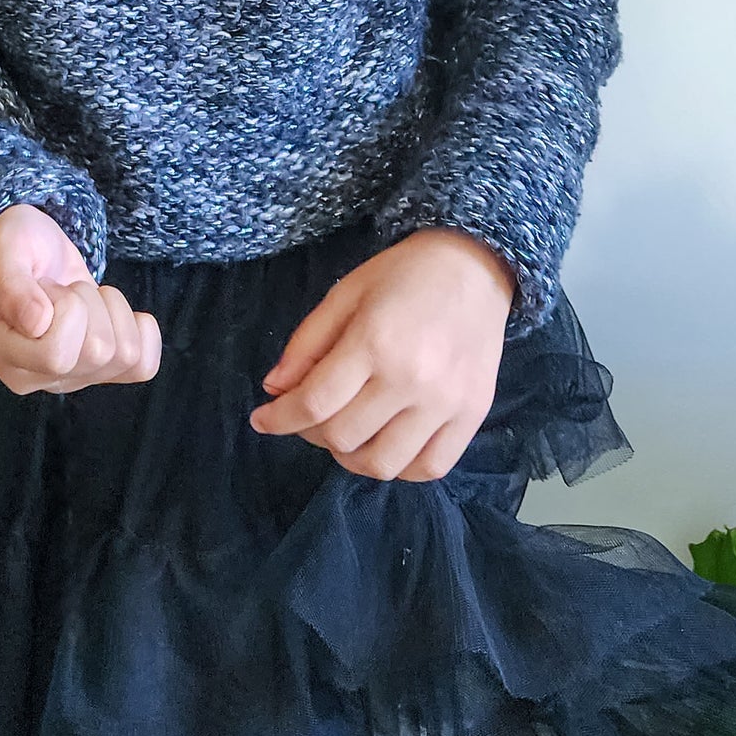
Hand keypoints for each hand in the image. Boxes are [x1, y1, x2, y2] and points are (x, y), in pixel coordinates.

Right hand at [0, 203, 162, 394]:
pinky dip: (140, 331)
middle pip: (98, 352)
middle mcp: (33, 376)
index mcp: (0, 350)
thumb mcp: (5, 249)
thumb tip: (37, 324)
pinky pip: (144, 365)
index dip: (66, 307)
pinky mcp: (100, 373)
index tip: (45, 284)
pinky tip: (113, 314)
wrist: (35, 251)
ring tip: (80, 297)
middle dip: (90, 302)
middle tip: (63, 289)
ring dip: (110, 310)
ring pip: (124, 354)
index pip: (57, 355)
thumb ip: (12, 284)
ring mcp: (69, 379)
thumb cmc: (14, 248)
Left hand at [248, 228, 515, 481]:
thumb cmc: (403, 275)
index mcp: (375, 341)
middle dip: (310, 433)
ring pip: (383, 464)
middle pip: (343, 437)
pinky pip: (429, 468)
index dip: (280, 418)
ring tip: (343, 433)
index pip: (315, 403)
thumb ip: (307, 343)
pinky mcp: (472, 416)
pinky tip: (384, 442)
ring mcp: (446, 404)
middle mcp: (412, 379)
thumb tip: (275, 390)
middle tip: (306, 415)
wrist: (473, 267)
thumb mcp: (345, 294)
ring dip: (350, 457)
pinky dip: (399, 468)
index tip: (262, 420)